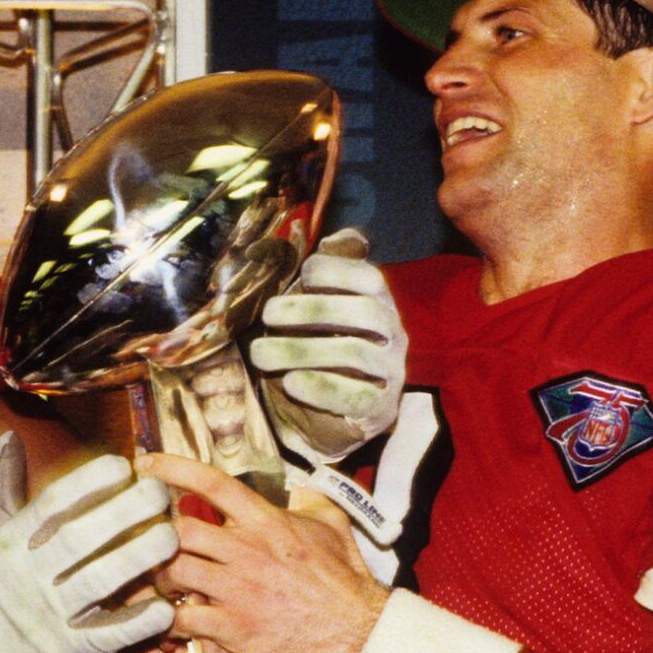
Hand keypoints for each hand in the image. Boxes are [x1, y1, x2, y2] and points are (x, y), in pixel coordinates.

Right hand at [0, 436, 178, 652]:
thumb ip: (5, 487)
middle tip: (159, 492)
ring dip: (137, 558)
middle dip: (123, 512)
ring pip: (97, 583)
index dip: (89, 482)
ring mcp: (48, 616)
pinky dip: (136, 623)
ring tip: (172, 535)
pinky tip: (166, 606)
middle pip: (79, 538)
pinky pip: (107, 636)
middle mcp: (27, 576)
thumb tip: (9, 436)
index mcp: (10, 543)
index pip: (52, 505)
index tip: (123, 466)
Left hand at [136, 452, 386, 652]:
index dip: (172, 469)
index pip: (210, 483)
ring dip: (156, 577)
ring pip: (172, 572)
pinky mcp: (232, 627)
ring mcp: (237, 590)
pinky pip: (180, 619)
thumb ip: (310, 502)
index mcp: (265, 521)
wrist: (356, 631)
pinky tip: (162, 620)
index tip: (145, 465)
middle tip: (147, 545)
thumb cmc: (344, 580)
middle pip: (177, 531)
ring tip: (157, 583)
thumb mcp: (332, 526)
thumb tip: (299, 490)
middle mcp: (246, 550)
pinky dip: (163, 620)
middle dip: (156, 537)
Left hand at [250, 228, 405, 463]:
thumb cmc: (317, 350)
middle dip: (311, 310)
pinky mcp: (380, 408)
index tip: (304, 274)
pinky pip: (355, 396)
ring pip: (354, 353)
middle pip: (365, 313)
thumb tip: (345, 235)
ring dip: (300, 350)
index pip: (371, 279)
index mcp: (378, 303)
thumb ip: (330, 272)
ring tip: (260, 353)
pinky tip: (290, 382)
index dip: (337, 270)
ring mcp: (391, 371)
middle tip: (267, 315)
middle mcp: (392, 334)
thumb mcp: (316, 309)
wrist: (323, 418)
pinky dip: (320, 387)